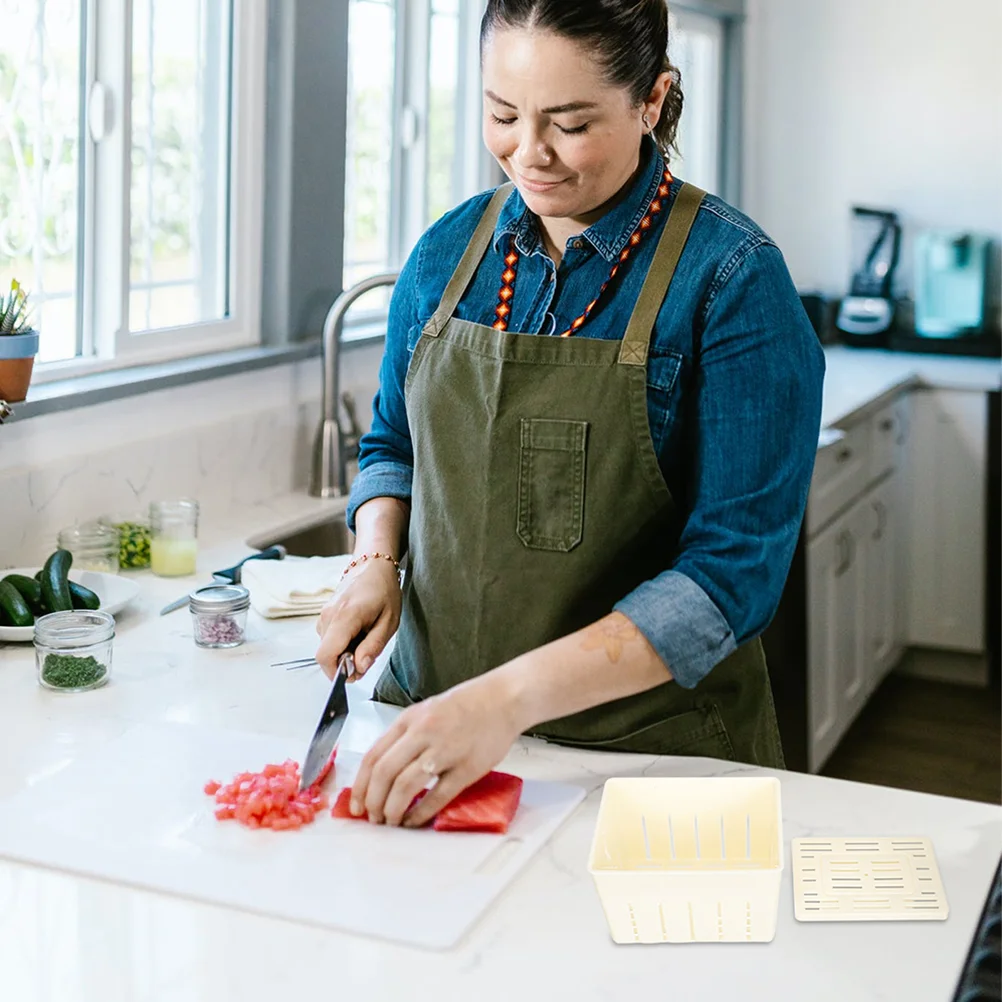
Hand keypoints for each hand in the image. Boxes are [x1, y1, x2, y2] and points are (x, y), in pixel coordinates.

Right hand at [315, 560, 400, 680]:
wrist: (373, 565)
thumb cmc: (384, 590)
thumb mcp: (389, 622)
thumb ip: (372, 647)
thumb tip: (358, 669)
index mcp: (345, 616)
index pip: (326, 656)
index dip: (337, 672)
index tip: (355, 673)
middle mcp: (328, 615)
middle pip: (325, 655)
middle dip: (344, 663)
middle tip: (367, 653)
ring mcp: (323, 614)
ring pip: (327, 648)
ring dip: (344, 652)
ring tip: (365, 636)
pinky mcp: (324, 615)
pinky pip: (328, 639)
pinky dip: (342, 642)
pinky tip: (357, 632)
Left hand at [349, 673, 521, 826]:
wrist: (503, 699)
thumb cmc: (467, 705)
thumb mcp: (426, 711)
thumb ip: (406, 736)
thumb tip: (384, 769)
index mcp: (409, 719)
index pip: (373, 756)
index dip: (360, 785)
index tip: (356, 804)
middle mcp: (423, 733)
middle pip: (385, 773)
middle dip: (373, 801)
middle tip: (373, 817)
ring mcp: (445, 750)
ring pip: (406, 785)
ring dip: (393, 809)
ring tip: (391, 820)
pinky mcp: (466, 767)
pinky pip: (437, 796)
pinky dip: (421, 813)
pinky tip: (414, 820)